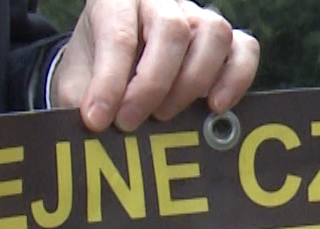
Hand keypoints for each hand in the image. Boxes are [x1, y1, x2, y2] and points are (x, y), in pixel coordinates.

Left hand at [54, 0, 259, 132]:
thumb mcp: (74, 84)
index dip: (109, 82)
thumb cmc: (94, 74)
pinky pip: (245, 48)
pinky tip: (215, 107)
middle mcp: (160, 1)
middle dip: (152, 85)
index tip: (98, 120)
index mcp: (116, 1)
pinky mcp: (224, 41)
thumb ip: (80, 101)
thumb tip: (96, 126)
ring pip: (214, 33)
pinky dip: (236, 78)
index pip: (119, 34)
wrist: (111, 69)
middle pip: (173, 30)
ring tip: (167, 116)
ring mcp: (196, 16)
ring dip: (193, 82)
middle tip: (132, 122)